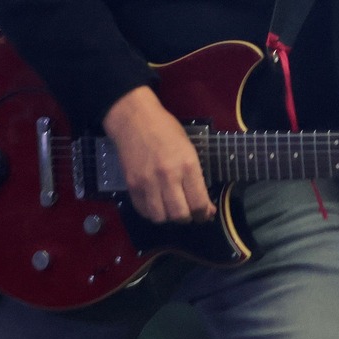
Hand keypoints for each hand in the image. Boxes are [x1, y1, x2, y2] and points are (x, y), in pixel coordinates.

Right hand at [103, 86, 213, 223]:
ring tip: (172, 209)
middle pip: (180, 215)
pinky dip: (152, 212)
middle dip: (188, 218)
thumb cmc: (166, 130)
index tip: (206, 214)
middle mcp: (168, 178)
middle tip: (190, 213)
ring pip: (160, 217)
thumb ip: (194, 175)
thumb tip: (202, 200)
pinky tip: (157, 205)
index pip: (198, 202)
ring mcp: (147, 183)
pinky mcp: (132, 186)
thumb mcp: (189, 148)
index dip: (204, 214)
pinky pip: (143, 210)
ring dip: (168, 218)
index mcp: (187, 166)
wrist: (134, 120)